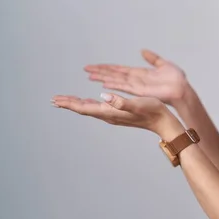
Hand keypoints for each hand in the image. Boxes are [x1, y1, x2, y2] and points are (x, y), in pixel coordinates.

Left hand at [51, 92, 177, 135]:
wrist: (163, 122)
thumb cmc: (152, 111)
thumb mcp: (137, 103)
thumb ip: (120, 101)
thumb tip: (102, 96)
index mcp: (110, 112)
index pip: (84, 107)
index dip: (69, 103)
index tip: (56, 100)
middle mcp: (109, 115)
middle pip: (84, 109)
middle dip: (69, 104)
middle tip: (54, 100)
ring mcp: (113, 115)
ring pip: (90, 109)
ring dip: (77, 104)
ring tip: (66, 100)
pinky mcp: (118, 113)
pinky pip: (98, 108)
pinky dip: (88, 103)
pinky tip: (88, 101)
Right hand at [84, 49, 187, 105]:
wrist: (182, 90)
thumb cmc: (176, 80)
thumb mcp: (163, 64)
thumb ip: (152, 58)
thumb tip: (143, 51)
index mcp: (140, 73)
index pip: (119, 69)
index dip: (107, 67)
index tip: (95, 66)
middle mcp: (135, 80)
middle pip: (114, 74)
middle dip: (100, 71)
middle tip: (86, 69)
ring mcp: (136, 86)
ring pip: (116, 80)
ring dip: (103, 77)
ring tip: (90, 76)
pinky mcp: (140, 91)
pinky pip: (124, 86)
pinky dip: (114, 85)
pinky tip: (104, 84)